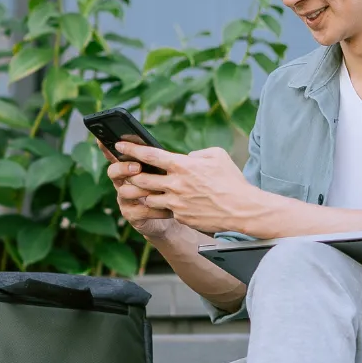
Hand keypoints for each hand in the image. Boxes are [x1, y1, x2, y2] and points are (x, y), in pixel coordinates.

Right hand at [99, 141, 175, 239]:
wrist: (170, 217)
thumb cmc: (167, 189)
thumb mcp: (164, 172)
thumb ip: (160, 162)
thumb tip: (167, 151)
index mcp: (129, 169)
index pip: (114, 155)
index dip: (106, 148)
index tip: (101, 140)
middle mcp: (122, 183)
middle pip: (113, 172)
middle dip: (123, 168)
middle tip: (137, 167)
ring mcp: (125, 200)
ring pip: (125, 192)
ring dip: (141, 190)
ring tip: (158, 190)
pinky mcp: (132, 216)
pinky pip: (140, 211)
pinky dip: (155, 209)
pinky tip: (167, 208)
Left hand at [123, 141, 263, 234]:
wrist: (242, 209)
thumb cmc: (232, 181)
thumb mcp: (217, 156)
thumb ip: (196, 154)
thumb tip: (186, 158)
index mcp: (182, 165)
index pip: (149, 155)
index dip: (131, 149)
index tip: (119, 145)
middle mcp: (175, 184)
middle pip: (141, 178)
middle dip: (131, 175)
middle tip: (129, 172)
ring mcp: (176, 203)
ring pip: (148, 197)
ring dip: (145, 193)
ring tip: (146, 190)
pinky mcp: (180, 217)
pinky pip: (165, 211)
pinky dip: (164, 206)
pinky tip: (169, 204)